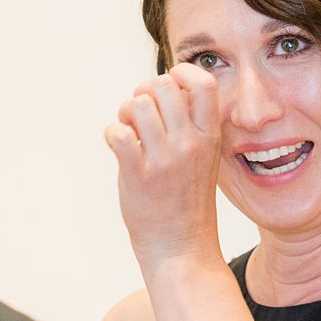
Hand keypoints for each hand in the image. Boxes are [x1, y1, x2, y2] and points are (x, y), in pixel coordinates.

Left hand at [104, 64, 222, 276]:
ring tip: (130, 133)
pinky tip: (119, 148)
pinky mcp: (138, 175)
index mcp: (208, 136)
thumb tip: (165, 90)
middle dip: (143, 92)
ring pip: (135, 105)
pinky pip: (118, 133)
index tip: (169, 85)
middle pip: (161, 84)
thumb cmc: (187, 201)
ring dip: (125, 114)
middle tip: (141, 113)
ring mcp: (164, 159)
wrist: (181, 247)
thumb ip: (191, 125)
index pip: (203, 83)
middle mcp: (189, 143)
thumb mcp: (204, 158)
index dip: (180, 73)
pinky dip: (112, 134)